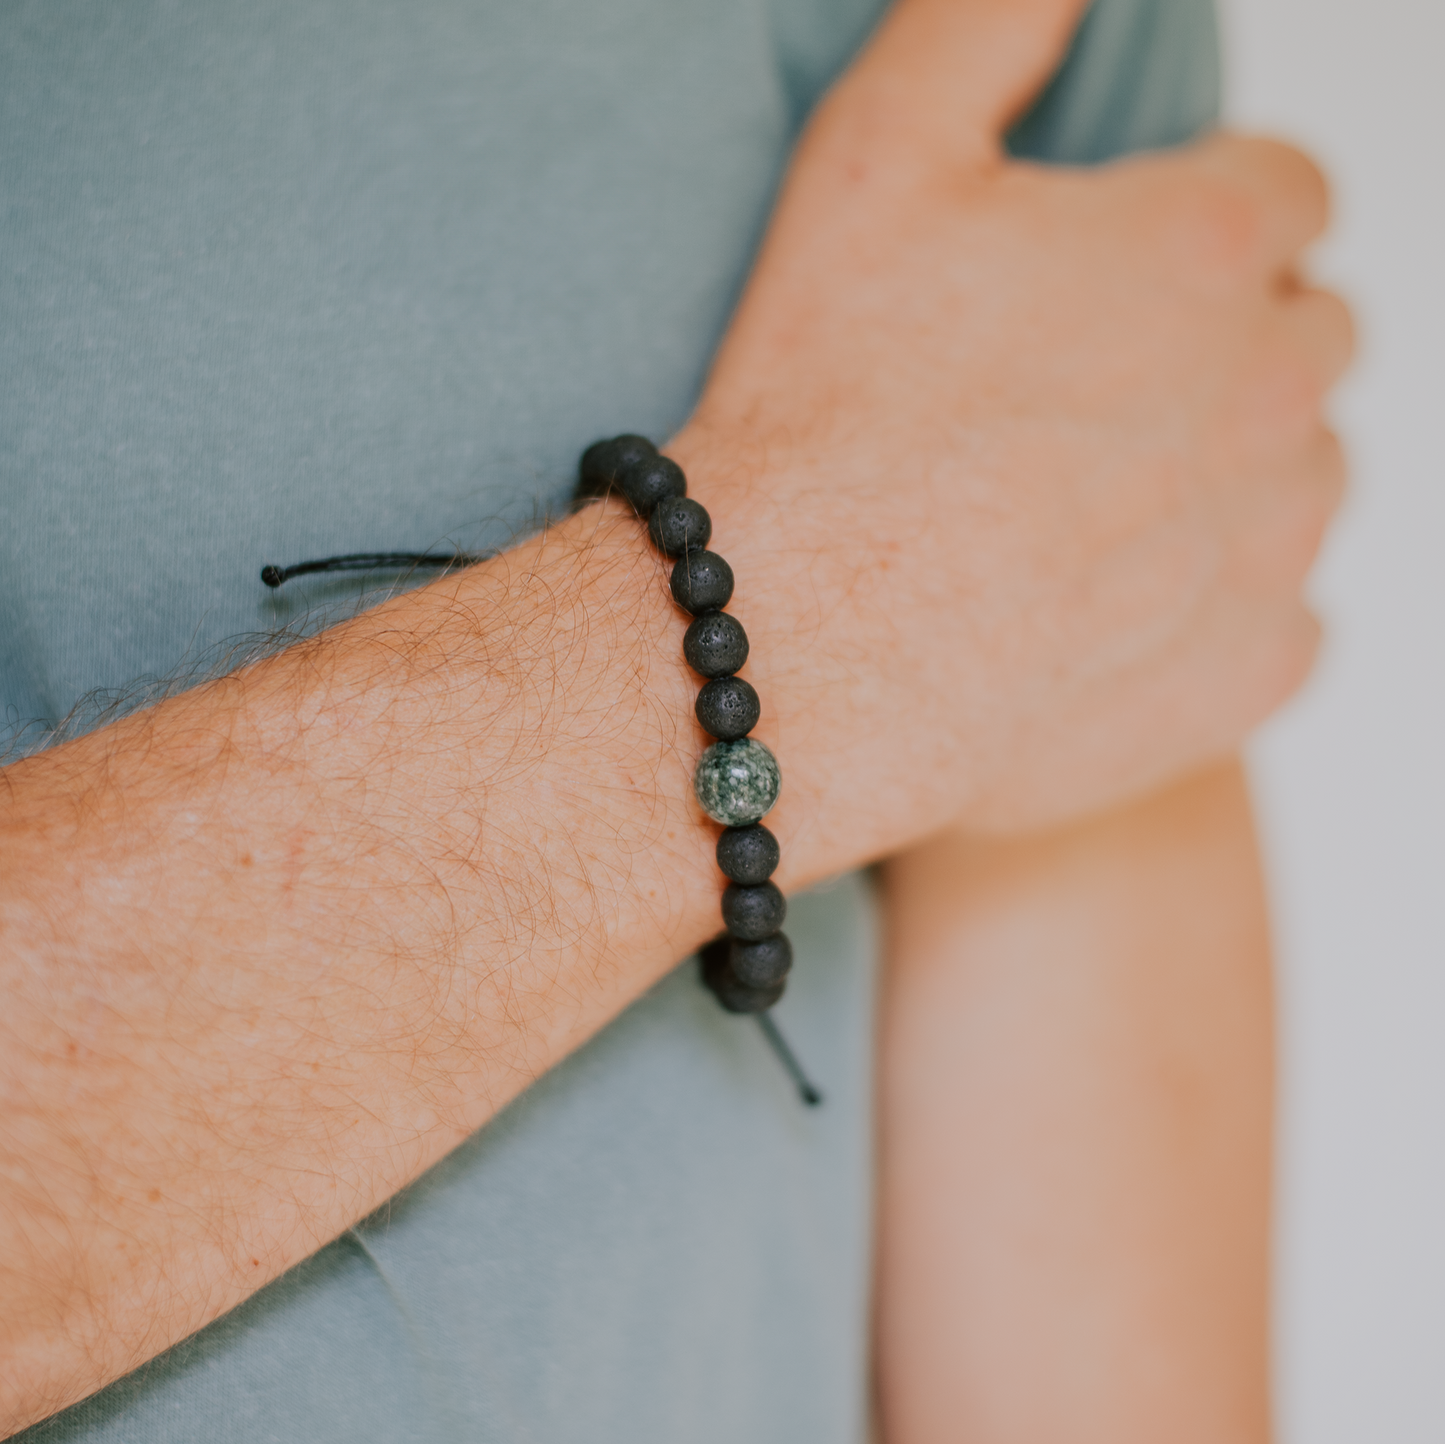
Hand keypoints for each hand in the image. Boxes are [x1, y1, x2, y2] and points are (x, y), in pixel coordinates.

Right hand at [671, 0, 1351, 850]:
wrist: (799, 645)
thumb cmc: (823, 413)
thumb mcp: (878, 156)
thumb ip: (990, 21)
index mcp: (1209, 246)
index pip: (1287, 190)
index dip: (1204, 219)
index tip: (1125, 272)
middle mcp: (1276, 391)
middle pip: (1306, 334)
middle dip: (1221, 346)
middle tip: (1082, 399)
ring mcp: (1272, 543)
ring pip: (1303, 475)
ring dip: (1228, 473)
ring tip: (1088, 509)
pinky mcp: (1248, 669)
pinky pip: (1280, 617)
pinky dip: (1217, 606)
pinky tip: (1109, 607)